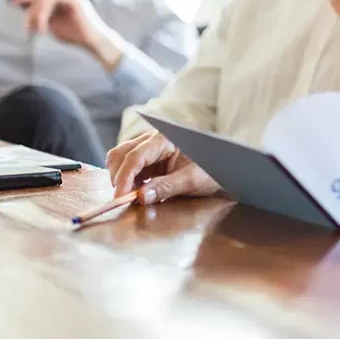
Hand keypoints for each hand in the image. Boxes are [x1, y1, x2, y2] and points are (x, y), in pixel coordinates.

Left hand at [11, 0, 123, 68]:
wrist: (93, 41)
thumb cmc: (74, 35)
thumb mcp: (52, 24)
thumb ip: (40, 16)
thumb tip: (25, 11)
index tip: (14, 4)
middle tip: (14, 3)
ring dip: (35, 13)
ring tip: (35, 29)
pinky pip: (51, 0)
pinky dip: (42, 13)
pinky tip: (42, 26)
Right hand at [106, 130, 220, 203]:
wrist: (220, 166)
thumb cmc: (209, 169)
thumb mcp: (191, 180)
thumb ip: (167, 187)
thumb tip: (142, 196)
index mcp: (165, 139)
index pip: (135, 156)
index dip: (124, 178)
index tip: (121, 197)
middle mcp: (152, 139)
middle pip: (121, 154)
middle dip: (119, 177)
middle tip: (125, 199)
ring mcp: (147, 147)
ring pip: (120, 159)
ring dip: (121, 179)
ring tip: (133, 196)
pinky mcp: (146, 158)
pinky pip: (127, 167)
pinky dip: (127, 180)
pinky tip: (137, 192)